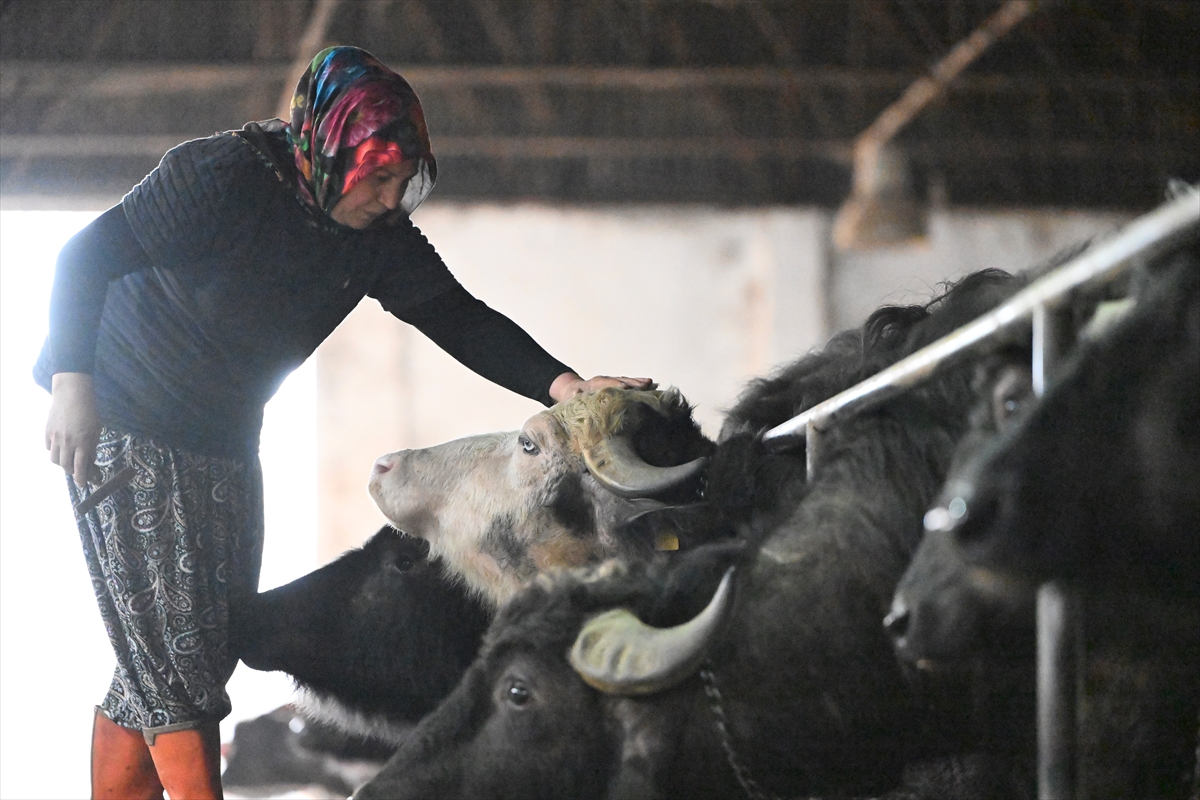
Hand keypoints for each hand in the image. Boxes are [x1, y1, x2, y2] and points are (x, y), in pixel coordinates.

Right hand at [46, 372, 100, 486]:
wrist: (72, 394)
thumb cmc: (90, 411)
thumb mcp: (97, 430)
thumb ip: (92, 447)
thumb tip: (89, 462)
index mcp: (83, 442)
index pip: (81, 468)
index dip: (82, 479)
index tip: (83, 485)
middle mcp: (68, 442)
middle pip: (66, 466)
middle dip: (72, 472)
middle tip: (78, 472)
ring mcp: (55, 437)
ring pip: (55, 459)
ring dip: (62, 463)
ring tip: (69, 460)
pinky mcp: (47, 431)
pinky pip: (49, 448)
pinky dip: (54, 451)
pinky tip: (61, 448)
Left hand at [549, 372, 655, 403]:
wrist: (572, 390)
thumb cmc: (572, 398)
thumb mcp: (570, 398)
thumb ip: (574, 395)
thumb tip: (576, 392)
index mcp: (592, 384)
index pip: (606, 383)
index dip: (615, 385)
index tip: (625, 387)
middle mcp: (603, 380)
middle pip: (619, 380)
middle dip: (631, 382)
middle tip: (645, 384)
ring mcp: (610, 381)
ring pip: (625, 380)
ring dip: (637, 381)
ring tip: (650, 382)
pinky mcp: (615, 385)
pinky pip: (628, 383)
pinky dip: (637, 383)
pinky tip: (649, 384)